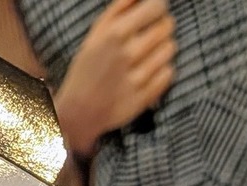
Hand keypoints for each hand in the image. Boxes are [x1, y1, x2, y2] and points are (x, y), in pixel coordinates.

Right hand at [55, 0, 176, 157]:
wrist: (77, 114)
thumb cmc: (87, 69)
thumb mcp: (95, 35)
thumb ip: (120, 8)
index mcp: (114, 34)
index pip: (157, 6)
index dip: (158, 7)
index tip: (152, 14)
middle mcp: (127, 54)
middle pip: (167, 26)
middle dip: (160, 28)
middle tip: (146, 39)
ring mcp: (135, 78)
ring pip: (169, 49)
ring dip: (161, 50)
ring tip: (144, 59)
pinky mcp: (143, 98)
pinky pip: (168, 73)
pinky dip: (161, 72)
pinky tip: (145, 76)